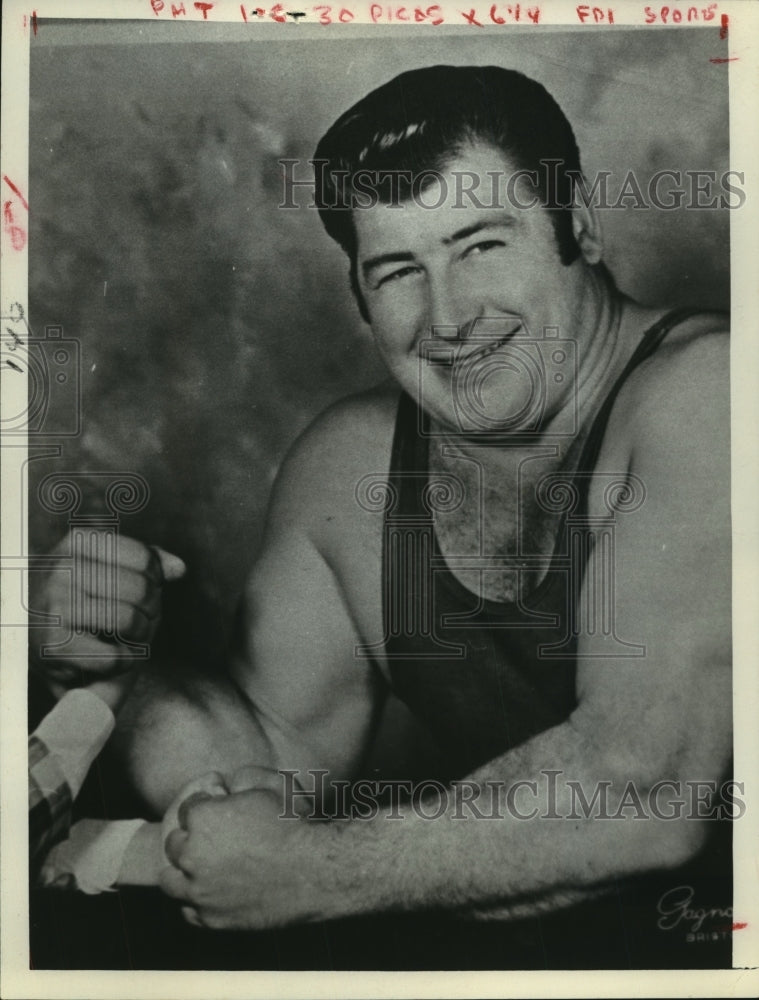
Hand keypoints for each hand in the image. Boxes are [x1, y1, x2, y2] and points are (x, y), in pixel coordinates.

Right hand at [29, 532, 184, 692]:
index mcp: (76, 543)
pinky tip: (115, 654)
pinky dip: (125, 660)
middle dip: (151, 610)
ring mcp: (55, 606)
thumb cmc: (86, 600)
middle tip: (140, 618)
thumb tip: (179, 569)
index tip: (143, 590)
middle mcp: (61, 570)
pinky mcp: (54, 646)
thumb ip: (147, 561)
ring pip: (129, 620)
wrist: (39, 640)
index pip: (144, 558)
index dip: (155, 579)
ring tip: (129, 635)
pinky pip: (115, 655)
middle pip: (141, 589)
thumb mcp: (110, 568)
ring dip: (140, 635)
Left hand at [159, 768, 327, 929]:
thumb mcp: (269, 786)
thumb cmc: (294, 825)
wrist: (313, 871)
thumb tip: (225, 783)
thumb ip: (240, 780)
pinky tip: (213, 890)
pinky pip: (188, 910)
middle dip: (190, 836)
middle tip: (214, 837)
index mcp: (203, 818)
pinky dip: (196, 900)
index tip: (221, 808)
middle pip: (173, 843)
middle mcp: (192, 855)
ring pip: (170, 880)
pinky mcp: (211, 918)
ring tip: (205, 866)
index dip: (206, 805)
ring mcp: (199, 890)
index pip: (188, 808)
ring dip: (184, 870)